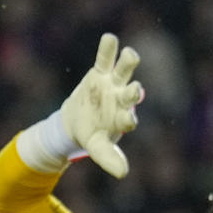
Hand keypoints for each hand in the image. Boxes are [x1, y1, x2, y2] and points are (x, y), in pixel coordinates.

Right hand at [61, 33, 143, 178]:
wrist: (77, 121)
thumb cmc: (93, 135)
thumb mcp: (98, 148)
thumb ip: (109, 158)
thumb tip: (123, 174)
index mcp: (122, 118)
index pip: (128, 119)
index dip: (128, 120)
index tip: (128, 122)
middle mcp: (121, 99)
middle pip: (131, 93)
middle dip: (133, 91)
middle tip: (135, 90)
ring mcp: (112, 84)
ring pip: (123, 70)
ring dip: (128, 62)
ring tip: (130, 54)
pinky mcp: (100, 72)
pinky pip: (105, 59)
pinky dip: (108, 49)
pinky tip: (110, 38)